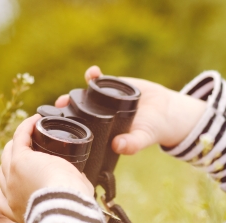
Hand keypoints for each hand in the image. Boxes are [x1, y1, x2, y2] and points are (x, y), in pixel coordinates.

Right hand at [0, 115, 93, 222]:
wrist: (63, 208)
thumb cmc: (68, 210)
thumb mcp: (65, 204)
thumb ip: (68, 194)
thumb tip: (82, 183)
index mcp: (16, 210)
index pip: (4, 196)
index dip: (12, 183)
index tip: (26, 176)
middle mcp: (9, 195)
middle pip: (3, 170)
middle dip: (14, 158)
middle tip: (33, 149)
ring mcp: (11, 176)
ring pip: (8, 152)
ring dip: (19, 141)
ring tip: (33, 131)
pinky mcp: (19, 160)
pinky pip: (20, 137)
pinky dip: (27, 127)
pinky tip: (36, 120)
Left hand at [55, 66, 206, 154]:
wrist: (165, 111)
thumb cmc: (152, 129)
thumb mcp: (143, 138)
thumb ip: (133, 144)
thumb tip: (118, 146)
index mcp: (103, 132)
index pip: (82, 130)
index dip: (69, 129)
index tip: (60, 126)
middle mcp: (99, 116)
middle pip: (77, 112)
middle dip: (66, 110)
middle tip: (60, 106)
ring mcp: (103, 101)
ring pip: (84, 96)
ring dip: (74, 94)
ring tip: (69, 94)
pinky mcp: (112, 86)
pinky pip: (99, 80)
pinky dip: (94, 75)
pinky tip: (93, 72)